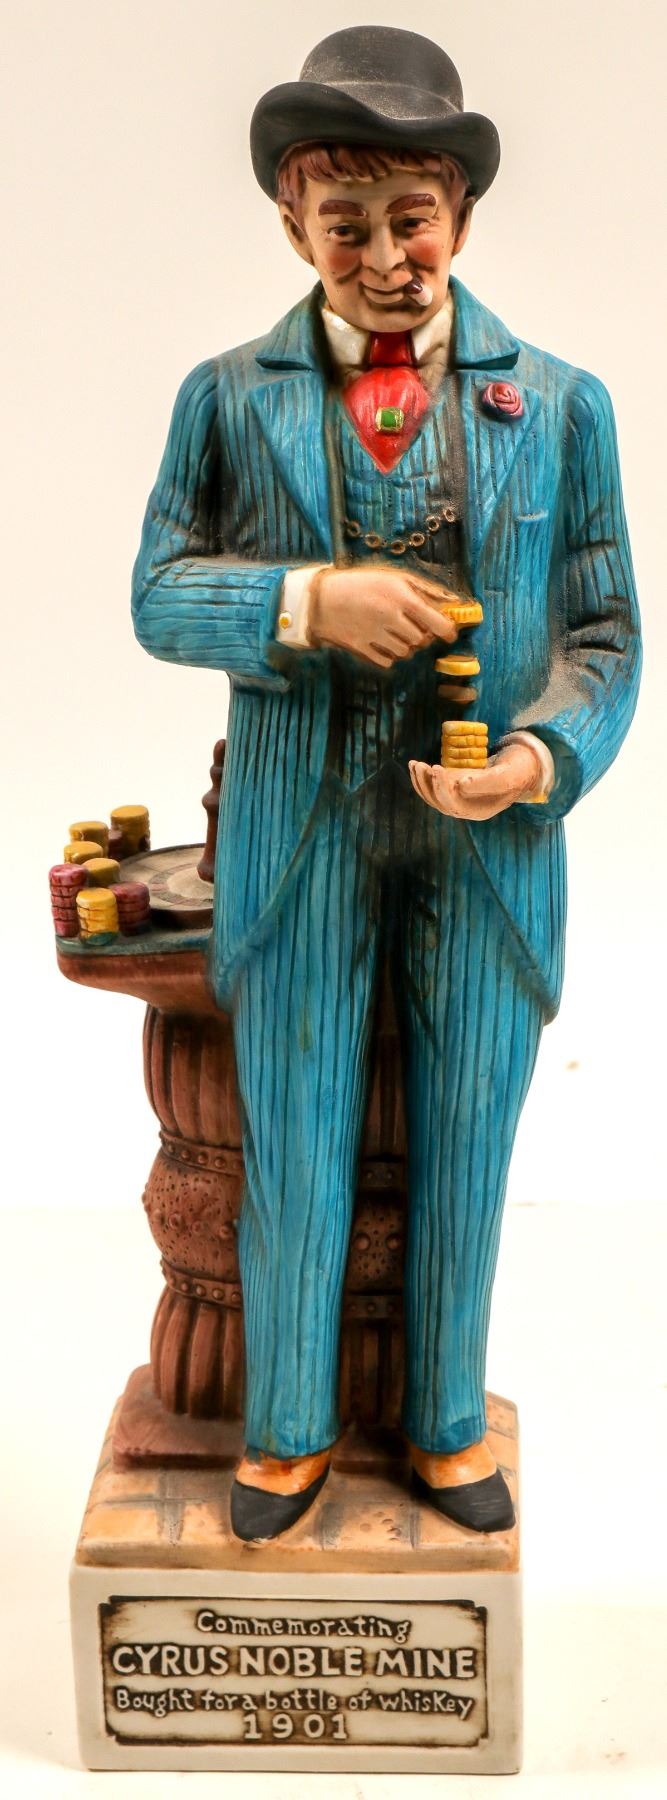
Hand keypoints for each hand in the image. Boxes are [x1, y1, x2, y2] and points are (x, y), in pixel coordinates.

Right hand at [308, 565, 458, 666]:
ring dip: (406, 645)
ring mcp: (375, 635)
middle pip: (422, 640)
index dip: (448, 631)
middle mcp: (390, 617)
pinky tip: (381, 641)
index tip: (449, 633)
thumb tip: (454, 602)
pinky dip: (389, 655)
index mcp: (402, 597)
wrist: (321, 598)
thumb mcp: (395, 577)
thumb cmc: (362, 584)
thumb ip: (426, 589)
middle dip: (422, 635)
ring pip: (406, 652)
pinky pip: (388, 661)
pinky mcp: (362, 649)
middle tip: (413, 626)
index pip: (438, 623)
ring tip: (394, 631)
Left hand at [409, 741, 542, 819]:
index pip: (455, 805)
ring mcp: (460, 799)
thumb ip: (488, 782)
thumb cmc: (517, 770)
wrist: (522, 766)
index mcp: (480, 811)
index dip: (442, 789)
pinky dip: (424, 779)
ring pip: (434, 797)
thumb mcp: (507, 775)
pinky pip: (434, 789)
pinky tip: (417, 766)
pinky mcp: (455, 788)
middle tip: (421, 765)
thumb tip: (461, 785)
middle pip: (441, 803)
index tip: (437, 769)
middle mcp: (468, 809)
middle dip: (428, 785)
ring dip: (421, 782)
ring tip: (415, 764)